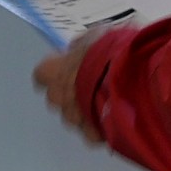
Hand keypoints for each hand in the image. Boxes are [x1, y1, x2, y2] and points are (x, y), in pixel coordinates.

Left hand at [31, 26, 112, 146]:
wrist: (129, 81)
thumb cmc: (110, 55)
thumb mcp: (95, 36)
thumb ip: (81, 45)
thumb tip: (75, 48)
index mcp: (54, 71)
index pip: (41, 74)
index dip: (54, 70)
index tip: (65, 66)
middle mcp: (59, 97)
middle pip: (56, 98)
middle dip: (68, 93)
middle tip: (88, 83)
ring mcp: (74, 118)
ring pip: (73, 117)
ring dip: (83, 111)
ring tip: (105, 101)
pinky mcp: (91, 134)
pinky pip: (92, 132)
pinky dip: (99, 127)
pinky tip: (113, 116)